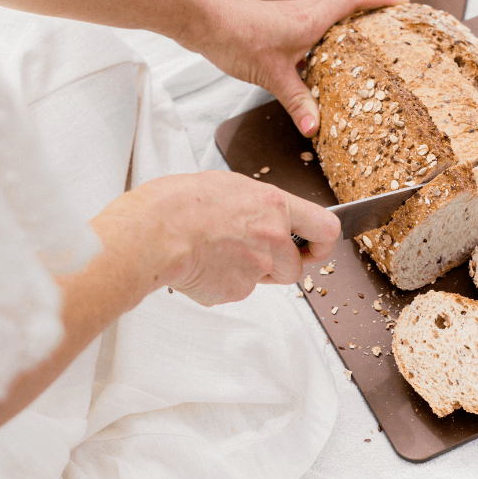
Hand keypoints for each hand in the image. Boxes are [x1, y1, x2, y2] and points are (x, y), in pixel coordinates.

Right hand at [90, 171, 340, 307]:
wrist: (152, 234)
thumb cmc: (178, 203)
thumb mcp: (226, 186)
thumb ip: (256, 204)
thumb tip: (261, 213)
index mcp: (274, 205)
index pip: (325, 227)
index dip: (324, 242)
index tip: (316, 247)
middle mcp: (273, 238)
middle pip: (295, 266)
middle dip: (278, 265)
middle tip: (248, 251)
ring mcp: (256, 269)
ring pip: (264, 280)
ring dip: (250, 273)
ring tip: (216, 254)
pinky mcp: (236, 292)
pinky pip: (236, 291)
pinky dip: (222, 284)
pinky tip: (201, 266)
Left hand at [177, 0, 405, 136]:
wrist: (203, 22)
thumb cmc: (235, 38)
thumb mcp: (271, 76)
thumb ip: (296, 102)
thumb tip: (315, 127)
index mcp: (310, 19)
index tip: (401, 3)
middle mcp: (303, 11)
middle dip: (368, 2)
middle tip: (385, 15)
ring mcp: (288, 14)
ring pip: (325, 5)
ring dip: (346, 11)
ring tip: (361, 30)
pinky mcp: (274, 21)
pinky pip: (308, 17)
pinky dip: (323, 25)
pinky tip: (318, 49)